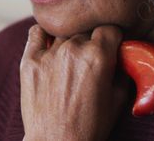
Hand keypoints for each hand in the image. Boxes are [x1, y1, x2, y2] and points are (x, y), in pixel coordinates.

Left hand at [20, 25, 129, 140]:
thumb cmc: (90, 126)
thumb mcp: (118, 99)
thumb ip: (123, 70)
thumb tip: (122, 53)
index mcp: (98, 56)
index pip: (109, 28)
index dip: (112, 37)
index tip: (111, 45)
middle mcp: (73, 49)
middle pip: (86, 30)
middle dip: (91, 41)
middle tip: (91, 58)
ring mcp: (49, 53)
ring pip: (64, 32)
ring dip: (70, 41)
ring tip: (71, 59)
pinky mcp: (29, 60)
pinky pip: (37, 32)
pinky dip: (45, 34)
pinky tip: (50, 44)